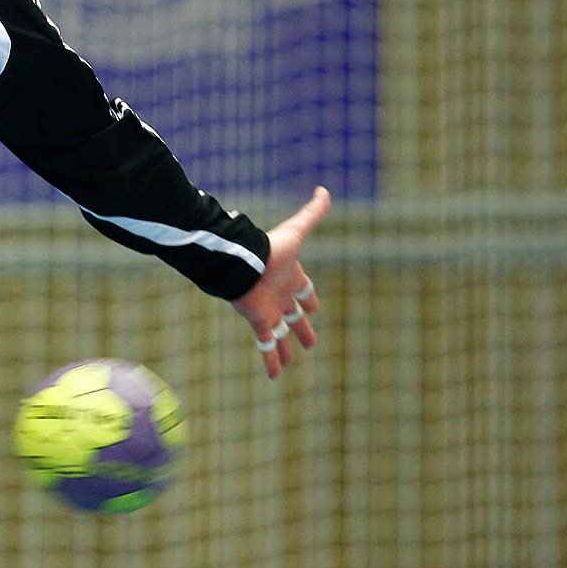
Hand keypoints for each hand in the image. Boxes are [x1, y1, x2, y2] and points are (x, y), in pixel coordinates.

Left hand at [231, 186, 329, 379]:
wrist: (241, 261)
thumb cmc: (270, 248)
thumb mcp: (297, 230)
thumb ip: (312, 213)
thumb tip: (324, 190)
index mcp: (292, 277)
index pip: (305, 291)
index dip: (311, 299)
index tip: (315, 308)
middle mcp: (281, 296)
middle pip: (296, 316)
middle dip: (303, 328)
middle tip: (311, 343)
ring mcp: (270, 311)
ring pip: (281, 334)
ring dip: (286, 348)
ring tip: (291, 361)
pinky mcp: (259, 322)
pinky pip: (266, 346)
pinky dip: (271, 362)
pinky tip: (274, 377)